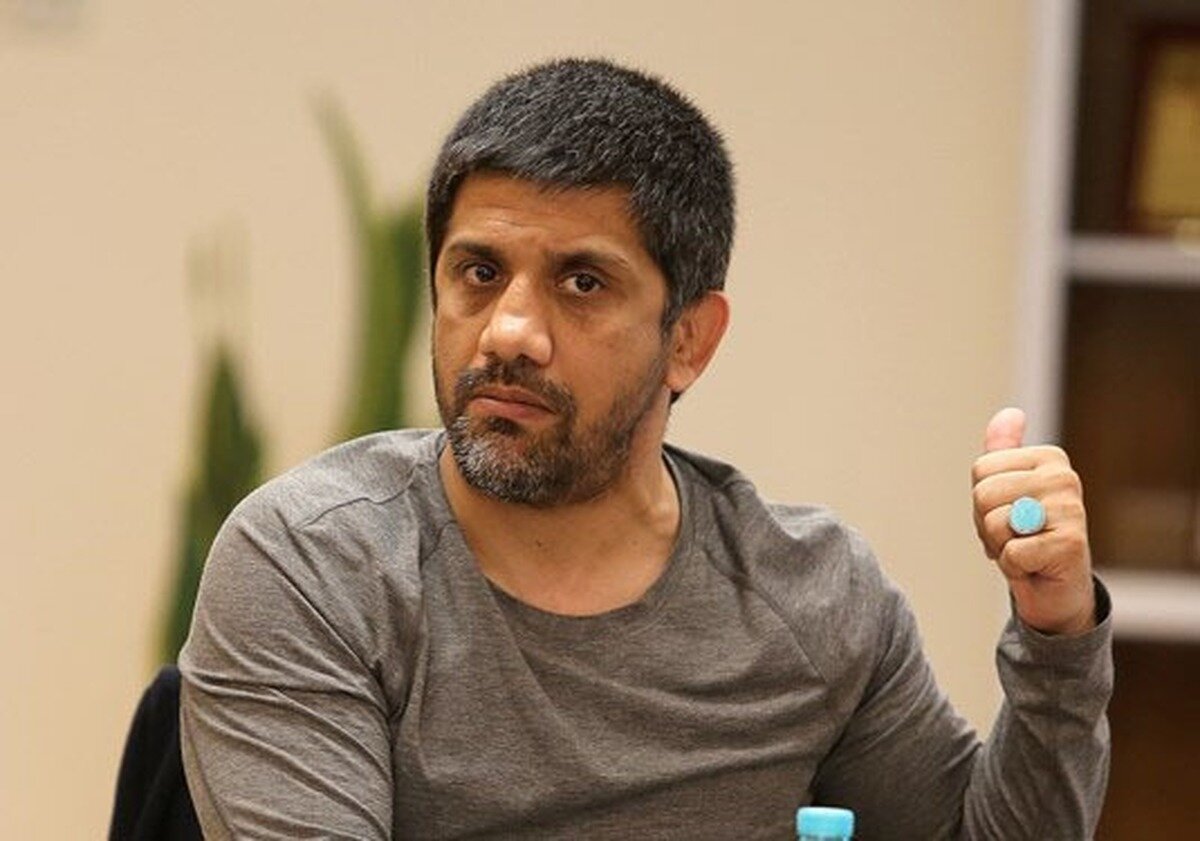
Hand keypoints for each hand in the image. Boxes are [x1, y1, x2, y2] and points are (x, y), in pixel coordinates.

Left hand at [971, 407, 1095, 635]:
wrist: (1056, 588)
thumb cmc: (1028, 535)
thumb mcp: (1009, 489)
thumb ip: (1004, 451)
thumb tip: (1010, 413)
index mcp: (1048, 458)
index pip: (980, 470)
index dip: (981, 501)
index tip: (1007, 514)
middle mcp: (1064, 478)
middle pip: (983, 494)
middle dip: (987, 525)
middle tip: (1014, 536)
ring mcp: (1070, 510)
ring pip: (995, 522)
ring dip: (1000, 546)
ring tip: (1025, 549)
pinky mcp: (1070, 544)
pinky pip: (1011, 552)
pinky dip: (1013, 567)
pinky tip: (1034, 566)